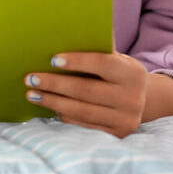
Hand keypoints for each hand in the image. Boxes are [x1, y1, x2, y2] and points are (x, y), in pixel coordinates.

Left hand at [23, 51, 147, 137]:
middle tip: (30, 78)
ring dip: (53, 101)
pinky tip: (49, 105)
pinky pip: (83, 124)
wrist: (142, 101)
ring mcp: (125, 120)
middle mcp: (132, 98)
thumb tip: (61, 38)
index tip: (52, 59)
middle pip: (86, 91)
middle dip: (55, 84)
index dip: (77, 61)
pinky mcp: (116, 135)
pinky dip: (63, 114)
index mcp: (133, 73)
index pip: (102, 64)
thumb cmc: (118, 73)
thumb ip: (97, 51)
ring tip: (32, 94)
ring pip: (81, 110)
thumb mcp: (116, 60)